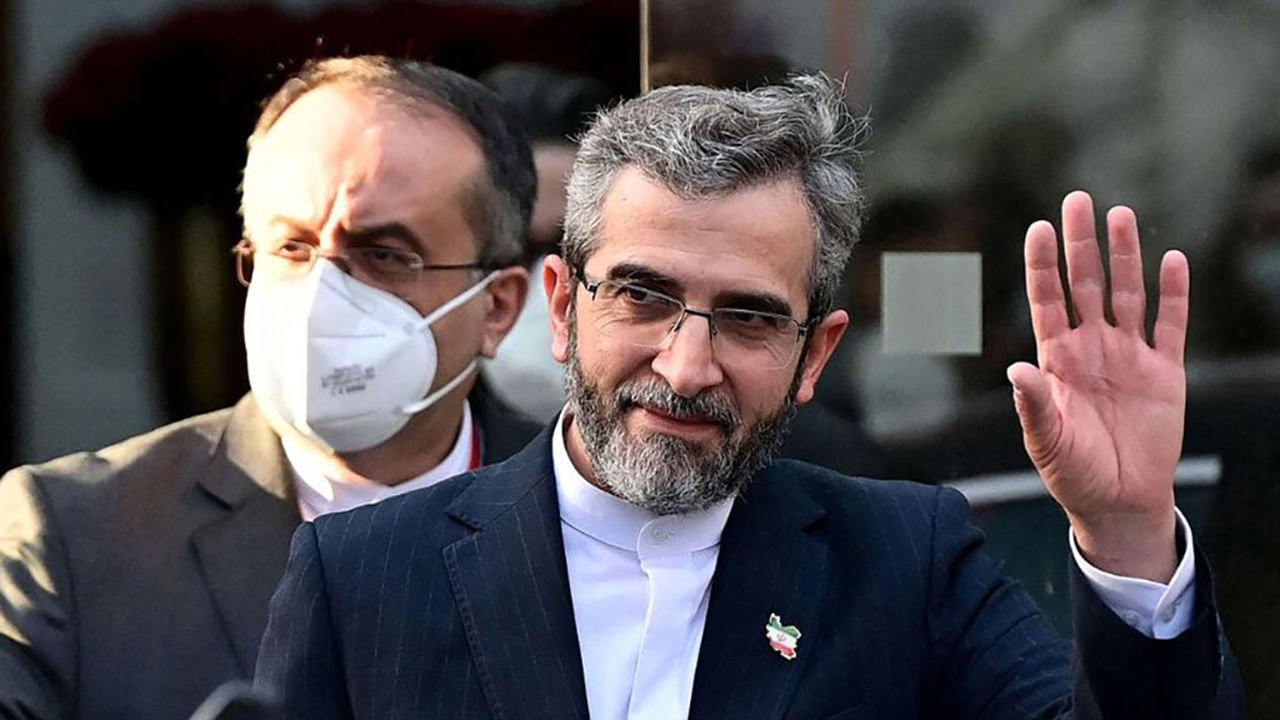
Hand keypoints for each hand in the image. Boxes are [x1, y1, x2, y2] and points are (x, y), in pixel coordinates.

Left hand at [1008, 191, 1185, 582]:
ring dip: (1125, 257)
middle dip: (1081, 243)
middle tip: (1077, 200)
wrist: (1117, 501)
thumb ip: (1033, 404)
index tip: (1038, 228)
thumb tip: (1015, 369)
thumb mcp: (1046, 440)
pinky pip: (1170, 325)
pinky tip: (1172, 260)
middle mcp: (1091, 347)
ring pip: (1127, 294)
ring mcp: (1128, 356)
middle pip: (1084, 284)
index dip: (1042, 265)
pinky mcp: (1165, 372)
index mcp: (1056, 359)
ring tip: (1120, 216)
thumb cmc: (1072, 471)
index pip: (1046, 300)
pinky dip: (1174, 294)